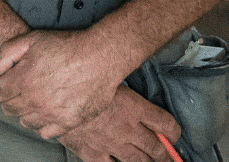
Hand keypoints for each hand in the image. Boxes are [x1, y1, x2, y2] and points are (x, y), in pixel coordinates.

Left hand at [0, 29, 129, 137]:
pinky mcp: (68, 122)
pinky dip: (43, 124)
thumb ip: (6, 54)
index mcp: (22, 80)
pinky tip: (47, 111)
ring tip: (36, 98)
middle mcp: (34, 100)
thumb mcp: (31, 39)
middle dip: (10, 97)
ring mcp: (51, 114)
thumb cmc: (68, 46)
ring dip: (26, 111)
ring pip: (25, 121)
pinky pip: (45, 132)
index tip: (6, 81)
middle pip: (9, 108)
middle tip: (21, 88)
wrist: (100, 57)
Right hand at [56, 86, 181, 161]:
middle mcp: (128, 128)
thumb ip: (126, 81)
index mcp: (135, 108)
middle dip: (165, 155)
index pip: (166, 124)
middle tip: (169, 158)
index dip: (173, 131)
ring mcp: (112, 143)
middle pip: (156, 148)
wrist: (55, 92)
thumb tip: (136, 76)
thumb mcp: (110, 75)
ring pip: (138, 161)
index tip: (173, 134)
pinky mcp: (92, 153)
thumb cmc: (81, 76)